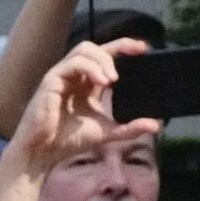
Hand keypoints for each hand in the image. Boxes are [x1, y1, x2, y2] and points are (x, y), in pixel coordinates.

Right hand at [12, 40, 160, 174]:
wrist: (43, 153)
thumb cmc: (68, 141)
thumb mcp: (106, 132)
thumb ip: (129, 128)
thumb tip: (156, 125)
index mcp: (86, 83)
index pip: (105, 56)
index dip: (123, 47)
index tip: (143, 48)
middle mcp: (74, 76)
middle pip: (94, 47)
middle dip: (116, 47)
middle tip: (134, 57)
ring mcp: (62, 76)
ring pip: (83, 50)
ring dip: (103, 59)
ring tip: (113, 79)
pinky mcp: (52, 80)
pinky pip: (72, 63)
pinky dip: (90, 68)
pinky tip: (102, 81)